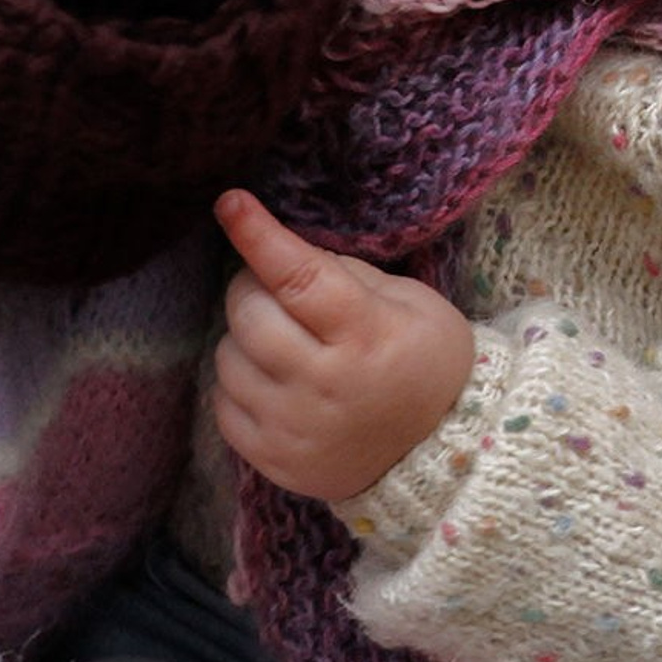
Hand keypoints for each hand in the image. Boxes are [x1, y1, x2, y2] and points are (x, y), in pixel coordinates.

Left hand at [212, 189, 476, 503]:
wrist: (438, 452)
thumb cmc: (429, 362)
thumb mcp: (412, 303)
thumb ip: (348, 276)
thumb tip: (285, 251)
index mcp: (366, 334)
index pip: (298, 277)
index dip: (260, 236)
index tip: (229, 203)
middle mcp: (323, 382)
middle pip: (249, 314)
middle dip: (252, 287)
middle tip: (275, 288)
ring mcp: (293, 425)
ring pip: (228, 357)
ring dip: (245, 338)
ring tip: (283, 341)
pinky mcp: (271, 459)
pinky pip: (223, 404)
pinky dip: (241, 382)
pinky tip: (275, 380)